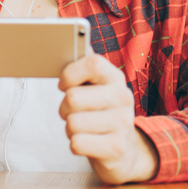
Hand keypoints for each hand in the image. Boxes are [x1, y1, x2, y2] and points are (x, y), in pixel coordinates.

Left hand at [58, 54, 158, 183]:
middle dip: (64, 108)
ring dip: (70, 128)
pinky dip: (76, 144)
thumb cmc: (100, 113)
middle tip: (73, 112)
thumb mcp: (96, 88)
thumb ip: (84, 65)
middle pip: (73, 98)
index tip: (63, 84)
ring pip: (72, 123)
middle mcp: (123, 98)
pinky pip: (77, 143)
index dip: (70, 73)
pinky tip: (89, 142)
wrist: (124, 151)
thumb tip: (74, 37)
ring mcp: (123, 124)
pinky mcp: (116, 148)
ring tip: (84, 128)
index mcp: (115, 78)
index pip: (92, 63)